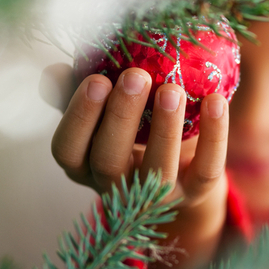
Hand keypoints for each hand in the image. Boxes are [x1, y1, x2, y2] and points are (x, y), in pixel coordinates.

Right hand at [42, 63, 229, 268]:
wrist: (181, 164)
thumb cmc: (131, 125)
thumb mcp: (102, 109)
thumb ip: (75, 89)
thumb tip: (53, 71)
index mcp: (84, 165)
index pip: (67, 150)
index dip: (79, 117)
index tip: (96, 78)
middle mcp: (115, 187)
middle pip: (109, 161)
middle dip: (121, 116)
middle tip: (136, 75)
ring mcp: (156, 197)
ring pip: (157, 171)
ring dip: (164, 128)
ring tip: (172, 89)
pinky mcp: (194, 194)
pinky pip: (205, 171)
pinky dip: (213, 136)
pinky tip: (215, 100)